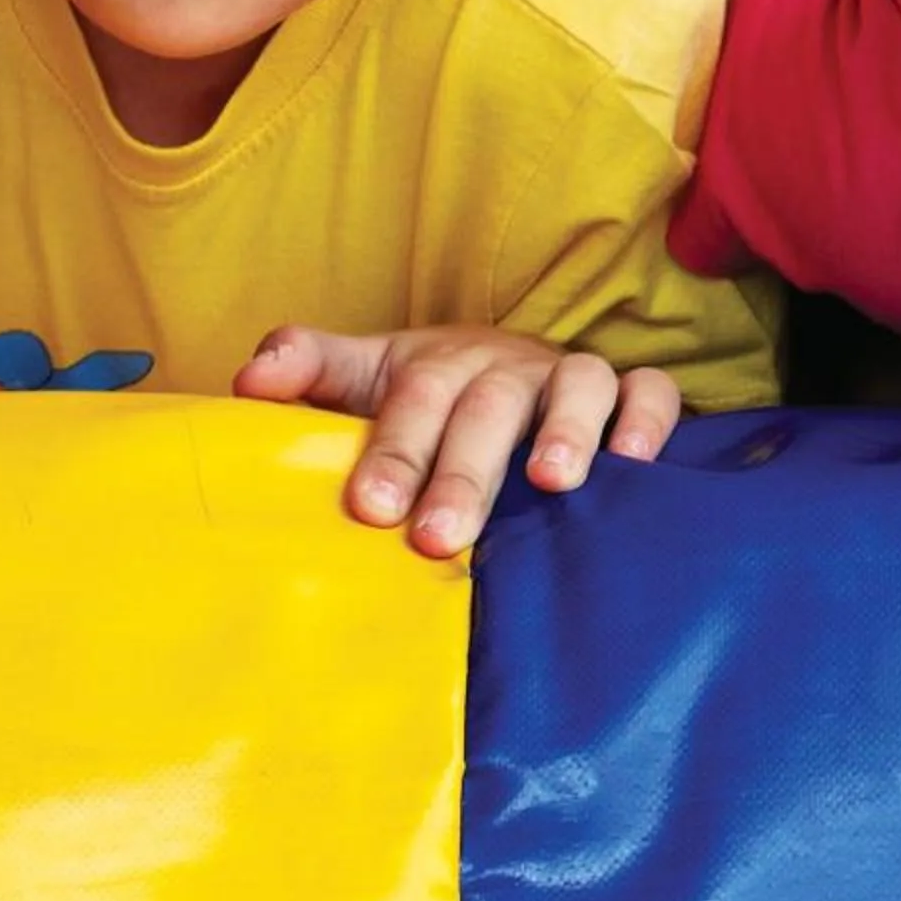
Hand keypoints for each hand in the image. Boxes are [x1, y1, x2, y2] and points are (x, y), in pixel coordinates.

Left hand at [233, 325, 679, 557]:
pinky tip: (633, 466)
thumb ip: (309, 370)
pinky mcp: (626, 393)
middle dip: (463, 471)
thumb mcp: (364, 378)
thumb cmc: (427, 396)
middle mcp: (504, 365)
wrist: (509, 372)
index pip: (411, 396)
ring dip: (566, 430)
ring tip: (550, 483)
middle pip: (487, 404)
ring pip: (576, 386)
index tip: (371, 509)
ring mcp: (567, 376)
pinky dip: (645, 420)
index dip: (394, 449)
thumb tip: (249, 380)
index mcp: (436, 363)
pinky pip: (650, 392)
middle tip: (439, 536)